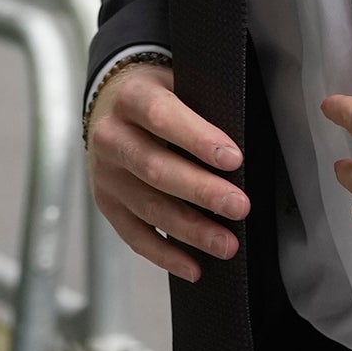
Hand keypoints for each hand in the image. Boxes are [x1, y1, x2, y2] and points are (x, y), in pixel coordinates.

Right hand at [85, 60, 247, 284]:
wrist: (111, 107)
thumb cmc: (159, 97)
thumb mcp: (177, 83)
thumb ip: (203, 103)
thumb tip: (245, 136)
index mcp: (132, 97)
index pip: (162, 117)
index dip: (198, 138)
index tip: (233, 158)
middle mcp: (111, 136)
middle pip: (156, 168)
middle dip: (202, 191)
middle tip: (239, 206)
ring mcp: (106, 174)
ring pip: (148, 207)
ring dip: (190, 230)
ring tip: (226, 244)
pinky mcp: (108, 204)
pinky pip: (135, 236)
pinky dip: (166, 255)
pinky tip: (194, 267)